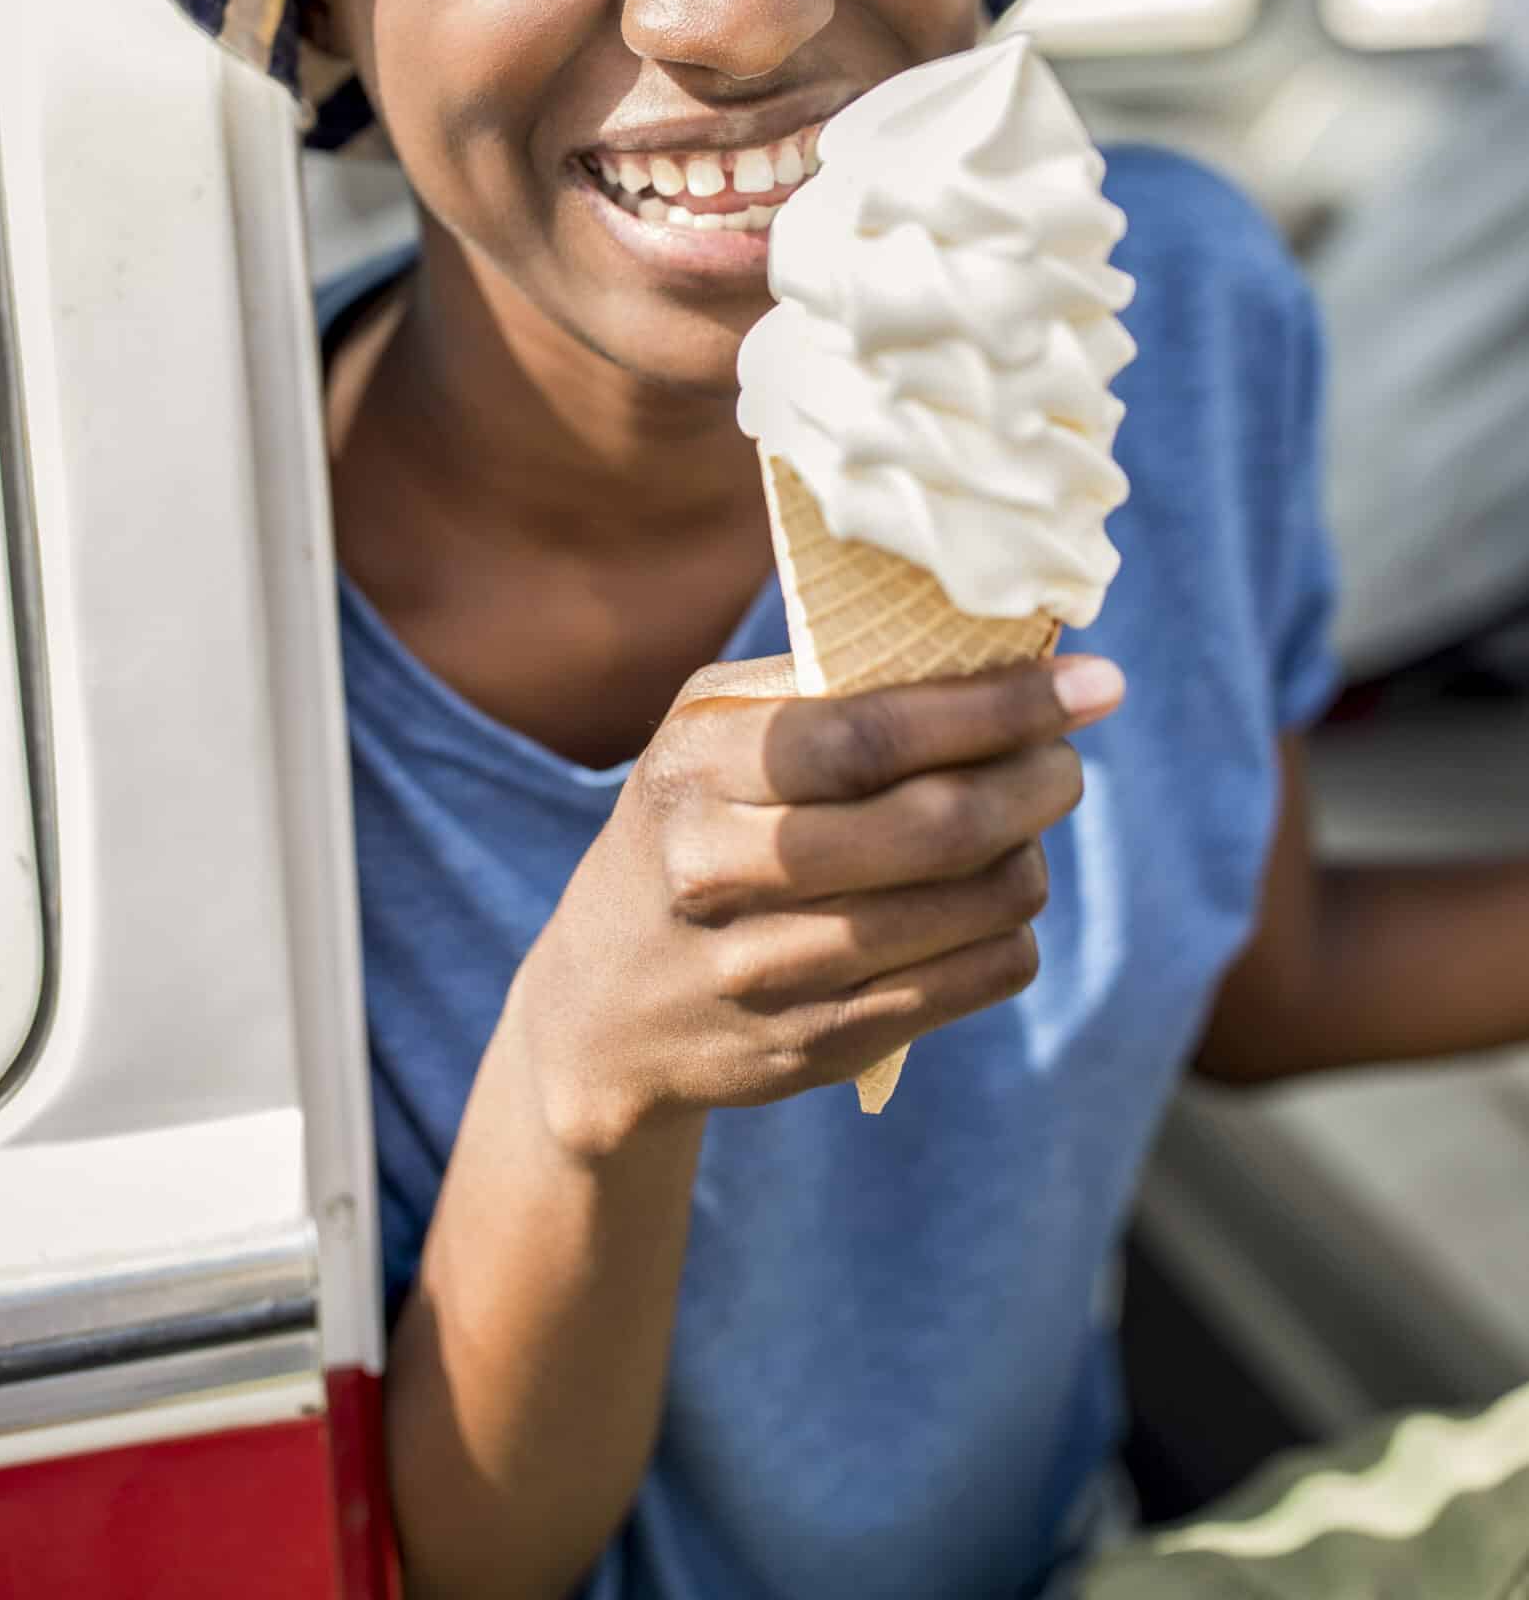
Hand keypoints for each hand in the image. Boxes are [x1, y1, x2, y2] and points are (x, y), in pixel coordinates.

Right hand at [513, 652, 1120, 1154]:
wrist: (601, 1005)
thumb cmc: (686, 824)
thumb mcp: (706, 732)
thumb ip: (815, 682)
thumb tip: (981, 647)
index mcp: (697, 769)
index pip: (872, 735)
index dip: (996, 708)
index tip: (1091, 682)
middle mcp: (720, 872)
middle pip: (936, 826)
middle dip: (1037, 781)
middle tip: (1066, 759)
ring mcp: (769, 972)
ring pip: (973, 908)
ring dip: (1031, 857)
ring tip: (1023, 827)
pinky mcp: (817, 1046)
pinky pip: (972, 981)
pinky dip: (1011, 931)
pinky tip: (992, 901)